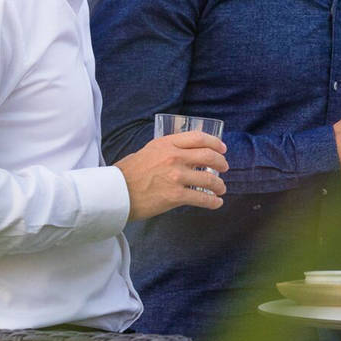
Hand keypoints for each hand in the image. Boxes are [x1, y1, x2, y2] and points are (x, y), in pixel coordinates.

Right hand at [115, 131, 229, 219]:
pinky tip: (216, 203)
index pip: (198, 138)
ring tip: (221, 189)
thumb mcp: (146, 151)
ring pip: (208, 179)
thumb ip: (165, 150)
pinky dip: (213, 201)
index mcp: (167, 143)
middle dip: (221, 163)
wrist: (116, 192)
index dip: (215, 143)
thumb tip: (180, 154)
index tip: (222, 148)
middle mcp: (174, 157)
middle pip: (208, 156)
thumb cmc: (127, 173)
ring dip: (219, 185)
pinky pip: (202, 198)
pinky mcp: (176, 196)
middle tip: (224, 168)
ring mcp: (176, 176)